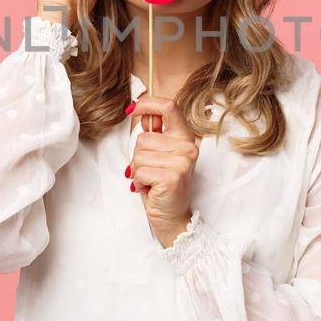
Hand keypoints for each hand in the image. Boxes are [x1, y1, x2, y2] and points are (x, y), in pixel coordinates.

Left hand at [128, 94, 200, 246]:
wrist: (172, 217)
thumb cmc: (162, 185)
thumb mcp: (160, 155)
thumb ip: (154, 134)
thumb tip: (142, 115)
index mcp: (185, 137)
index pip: (169, 106)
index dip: (148, 103)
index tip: (132, 109)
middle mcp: (187, 147)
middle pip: (143, 137)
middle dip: (138, 156)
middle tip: (150, 171)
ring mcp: (182, 162)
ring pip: (139, 155)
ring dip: (138, 170)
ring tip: (151, 180)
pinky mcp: (172, 177)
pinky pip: (140, 171)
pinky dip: (139, 182)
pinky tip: (151, 189)